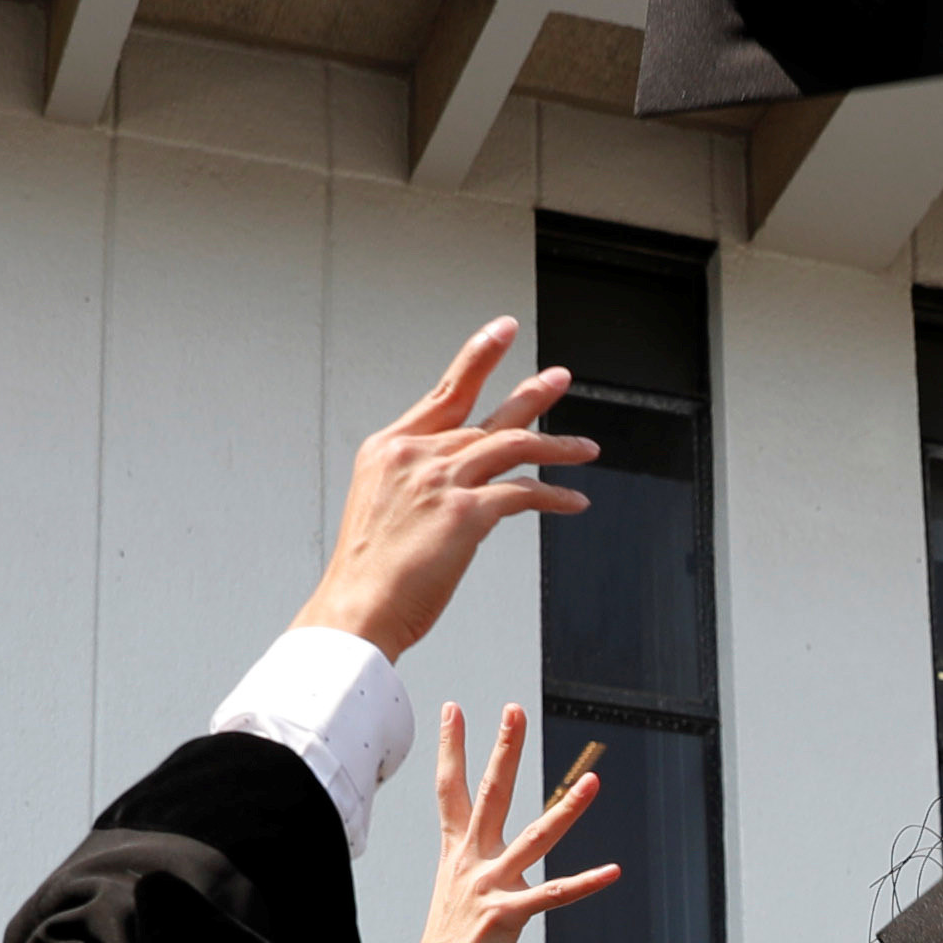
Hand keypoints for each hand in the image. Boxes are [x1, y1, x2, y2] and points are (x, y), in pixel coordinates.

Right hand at [294, 321, 599, 661]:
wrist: (356, 609)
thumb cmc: (369, 573)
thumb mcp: (383, 509)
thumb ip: (421, 484)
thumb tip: (460, 487)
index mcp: (390, 449)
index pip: (443, 393)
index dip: (477, 359)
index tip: (500, 333)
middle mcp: (415, 455)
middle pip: (485, 414)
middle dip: (531, 394)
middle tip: (560, 376)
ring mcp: (440, 480)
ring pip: (513, 446)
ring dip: (557, 446)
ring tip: (587, 448)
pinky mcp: (465, 512)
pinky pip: (524, 493)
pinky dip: (554, 496)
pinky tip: (574, 501)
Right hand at [374, 705, 616, 942]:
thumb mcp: (457, 892)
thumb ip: (476, 868)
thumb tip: (493, 860)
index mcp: (457, 852)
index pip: (450, 789)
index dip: (452, 747)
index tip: (453, 709)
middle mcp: (472, 861)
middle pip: (490, 793)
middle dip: (504, 750)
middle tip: (514, 710)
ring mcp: (490, 886)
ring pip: (536, 837)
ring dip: (568, 809)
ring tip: (594, 783)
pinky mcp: (508, 915)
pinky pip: (555, 894)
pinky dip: (586, 882)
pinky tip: (613, 871)